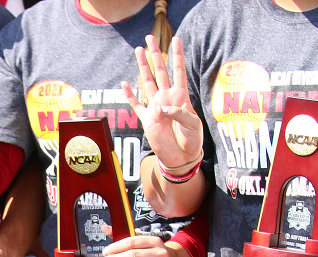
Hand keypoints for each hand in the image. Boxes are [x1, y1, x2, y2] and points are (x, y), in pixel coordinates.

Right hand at [121, 35, 202, 172]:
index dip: (177, 55)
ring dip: (143, 67)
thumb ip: (179, 113)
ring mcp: (156, 107)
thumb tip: (160, 107)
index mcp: (181, 96)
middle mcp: (167, 98)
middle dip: (156, 54)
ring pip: (147, 82)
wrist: (182, 156)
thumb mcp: (192, 124)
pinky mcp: (147, 120)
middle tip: (150, 38)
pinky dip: (130, 95)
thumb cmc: (192, 139)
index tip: (176, 39)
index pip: (179, 71)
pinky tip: (125, 84)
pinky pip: (136, 105)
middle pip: (160, 71)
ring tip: (138, 51)